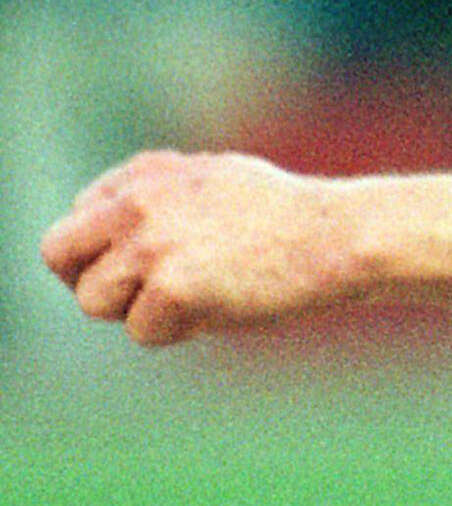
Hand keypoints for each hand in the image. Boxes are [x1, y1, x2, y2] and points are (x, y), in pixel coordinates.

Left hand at [40, 150, 354, 346]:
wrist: (336, 236)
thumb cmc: (286, 214)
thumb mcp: (215, 178)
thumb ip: (157, 192)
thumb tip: (103, 215)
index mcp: (148, 175)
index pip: (77, 220)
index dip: (104, 252)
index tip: (145, 263)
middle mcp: (140, 203)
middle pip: (61, 255)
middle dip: (94, 279)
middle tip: (142, 293)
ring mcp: (153, 245)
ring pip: (94, 301)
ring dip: (136, 310)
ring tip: (193, 297)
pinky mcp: (171, 287)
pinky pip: (142, 331)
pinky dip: (177, 330)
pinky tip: (220, 308)